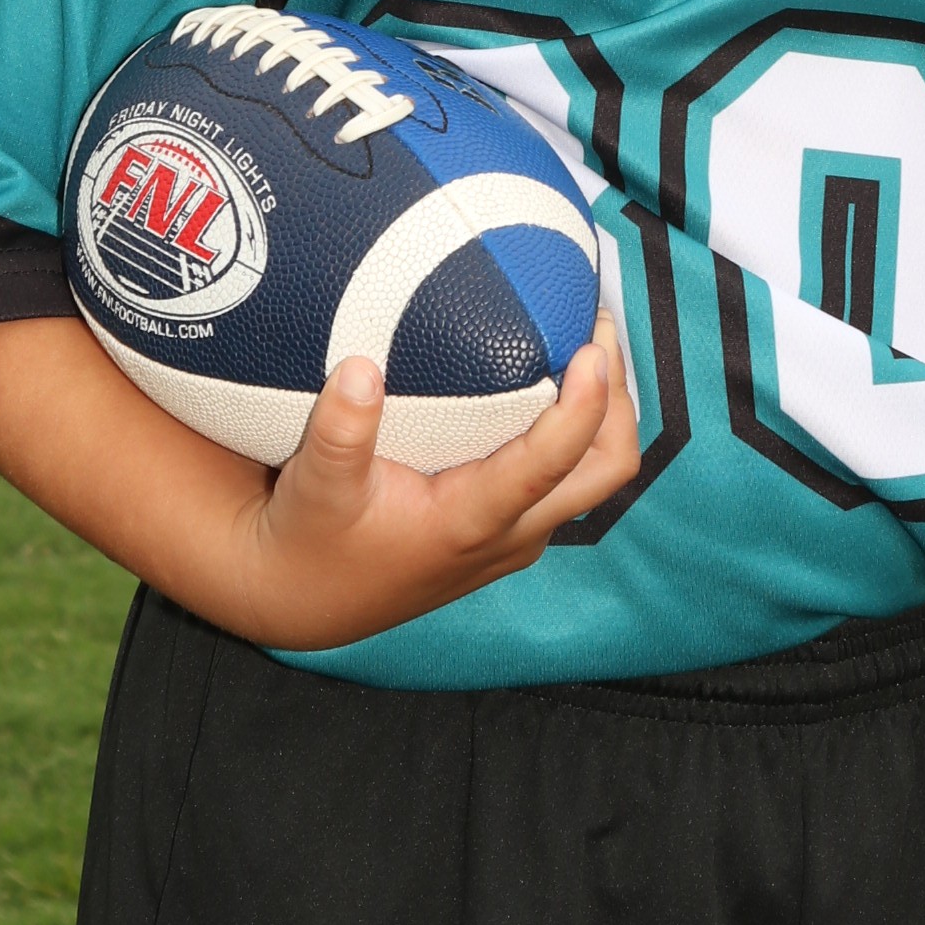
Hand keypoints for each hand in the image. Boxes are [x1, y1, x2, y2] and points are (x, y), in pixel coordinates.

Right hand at [224, 323, 639, 647]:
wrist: (307, 599)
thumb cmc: (311, 538)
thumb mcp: (315, 486)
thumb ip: (339, 431)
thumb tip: (361, 367)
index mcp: (472, 522)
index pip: (552, 464)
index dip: (584, 405)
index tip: (589, 344)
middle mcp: (511, 534)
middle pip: (607, 470)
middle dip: (617, 398)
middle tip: (595, 325)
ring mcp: (517, 535)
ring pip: (596, 474)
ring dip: (605, 411)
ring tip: (585, 337)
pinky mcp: (509, 530)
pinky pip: (569, 476)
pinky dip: (579, 427)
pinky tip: (551, 378)